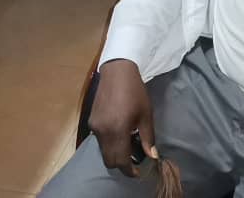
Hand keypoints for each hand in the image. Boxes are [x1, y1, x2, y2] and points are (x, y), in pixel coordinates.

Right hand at [88, 59, 156, 176]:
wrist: (117, 71)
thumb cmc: (135, 92)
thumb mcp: (146, 114)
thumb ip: (148, 137)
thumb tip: (152, 156)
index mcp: (117, 130)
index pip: (120, 161)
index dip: (129, 170)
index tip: (138, 171)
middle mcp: (103, 132)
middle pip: (109, 160)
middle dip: (121, 164)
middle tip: (133, 159)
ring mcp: (95, 127)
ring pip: (103, 151)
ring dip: (115, 153)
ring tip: (128, 143)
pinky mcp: (91, 121)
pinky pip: (99, 140)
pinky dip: (109, 143)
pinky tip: (119, 132)